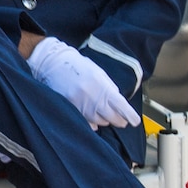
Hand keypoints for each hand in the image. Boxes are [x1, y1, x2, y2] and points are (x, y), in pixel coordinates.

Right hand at [26, 36, 140, 128]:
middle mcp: (92, 98)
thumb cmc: (77, 66)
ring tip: (104, 114)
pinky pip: (86, 123)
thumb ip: (110, 88)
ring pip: (100, 122)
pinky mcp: (71, 109)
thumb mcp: (99, 73)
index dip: (130, 116)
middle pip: (112, 118)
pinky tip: (93, 118)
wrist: (53, 64)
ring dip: (105, 120)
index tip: (134, 121)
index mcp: (102, 86)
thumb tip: (119, 104)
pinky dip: (92, 123)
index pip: (121, 107)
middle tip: (121, 120)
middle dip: (119, 120)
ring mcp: (80, 105)